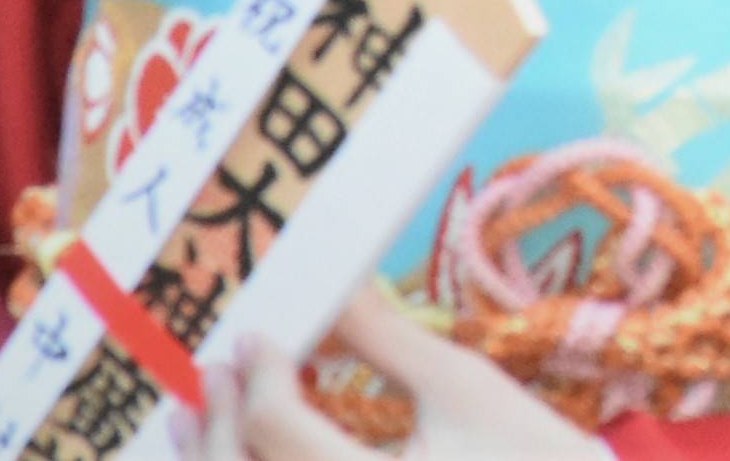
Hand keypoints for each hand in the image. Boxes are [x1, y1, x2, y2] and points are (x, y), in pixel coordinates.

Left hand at [179, 291, 601, 459]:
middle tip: (220, 368)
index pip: (281, 426)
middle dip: (222, 421)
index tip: (259, 335)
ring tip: (195, 419)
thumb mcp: (465, 387)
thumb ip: (388, 338)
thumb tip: (334, 285)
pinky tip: (235, 459)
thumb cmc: (533, 457)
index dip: (261, 374)